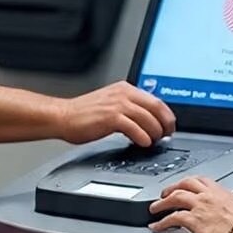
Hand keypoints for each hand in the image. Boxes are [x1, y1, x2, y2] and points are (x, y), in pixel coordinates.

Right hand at [55, 81, 175, 145]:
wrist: (63, 116)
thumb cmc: (83, 114)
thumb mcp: (111, 104)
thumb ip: (129, 108)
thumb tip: (148, 120)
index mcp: (125, 89)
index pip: (156, 100)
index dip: (167, 116)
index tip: (169, 127)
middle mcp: (123, 94)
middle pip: (157, 108)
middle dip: (165, 125)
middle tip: (165, 136)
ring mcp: (117, 105)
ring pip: (149, 119)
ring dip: (155, 134)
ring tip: (152, 142)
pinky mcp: (111, 118)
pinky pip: (136, 129)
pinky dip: (143, 138)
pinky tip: (141, 143)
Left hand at [148, 176, 232, 232]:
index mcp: (221, 192)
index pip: (201, 181)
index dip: (189, 182)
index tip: (185, 185)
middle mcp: (208, 195)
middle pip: (184, 184)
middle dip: (172, 187)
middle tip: (165, 193)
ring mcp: (199, 206)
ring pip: (174, 197)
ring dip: (161, 203)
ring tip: (154, 208)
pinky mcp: (193, 220)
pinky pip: (172, 218)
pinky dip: (162, 222)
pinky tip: (157, 226)